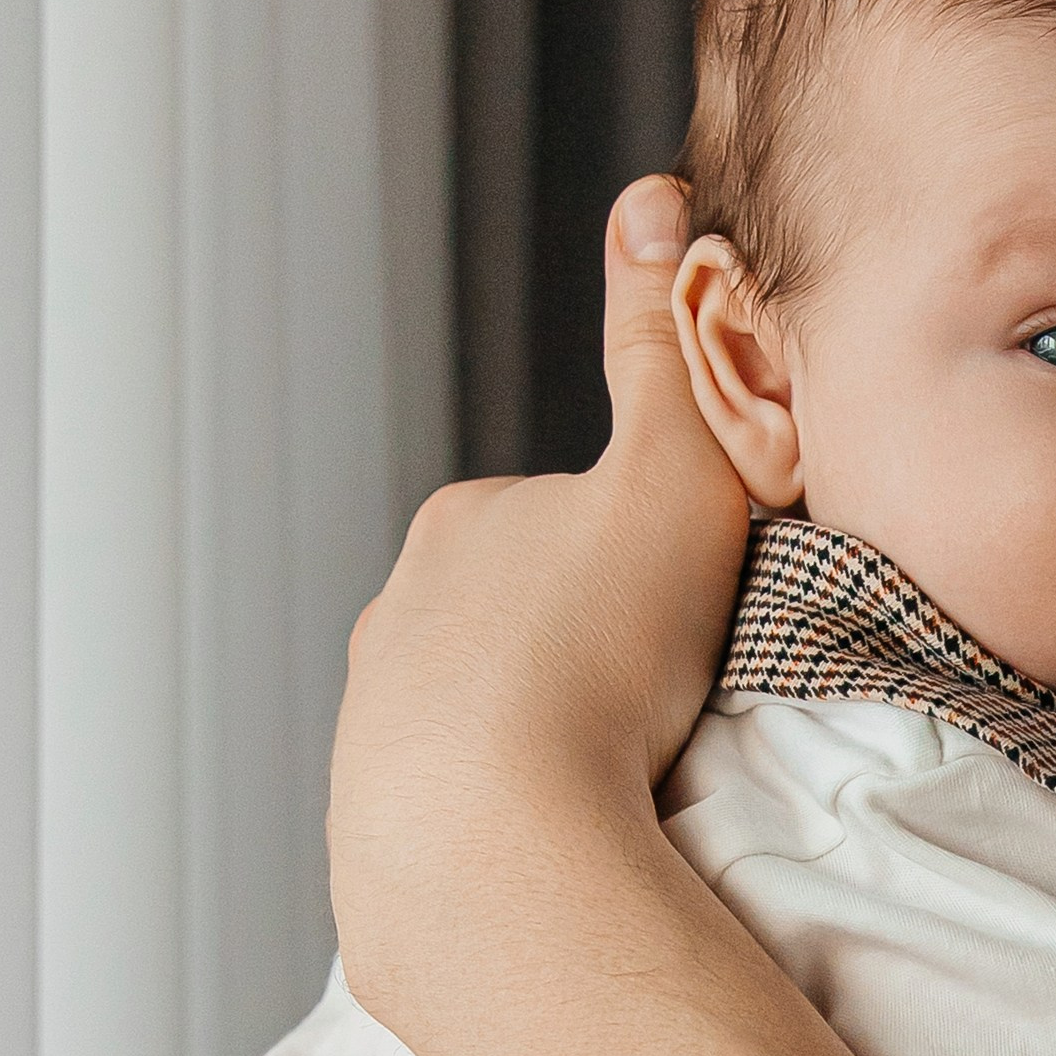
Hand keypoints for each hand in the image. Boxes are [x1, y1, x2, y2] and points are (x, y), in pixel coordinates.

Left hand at [326, 178, 750, 1055]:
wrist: (491, 846)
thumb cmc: (596, 660)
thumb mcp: (670, 481)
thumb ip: (666, 351)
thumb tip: (654, 199)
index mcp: (458, 528)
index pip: (563, 523)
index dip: (639, 568)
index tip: (683, 624)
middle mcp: (392, 618)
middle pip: (513, 625)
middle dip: (579, 662)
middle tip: (658, 718)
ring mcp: (372, 732)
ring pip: (479, 724)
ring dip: (541, 751)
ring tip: (612, 802)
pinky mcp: (372, 838)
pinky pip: (455, 819)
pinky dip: (504, 829)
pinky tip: (556, 856)